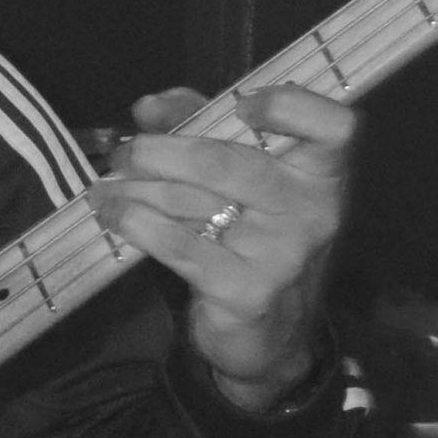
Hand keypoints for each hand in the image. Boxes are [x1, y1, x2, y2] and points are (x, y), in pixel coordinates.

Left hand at [92, 83, 354, 411]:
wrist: (272, 333)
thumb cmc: (253, 236)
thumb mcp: (241, 177)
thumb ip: (201, 128)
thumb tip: (149, 106)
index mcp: (321, 173)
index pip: (332, 127)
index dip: (289, 105)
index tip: (241, 105)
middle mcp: (312, 212)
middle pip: (228, 162)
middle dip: (160, 152)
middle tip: (123, 155)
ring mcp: (281, 255)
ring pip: (193, 202)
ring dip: (136, 190)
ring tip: (105, 187)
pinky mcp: (245, 292)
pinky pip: (178, 245)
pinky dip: (136, 224)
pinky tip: (113, 216)